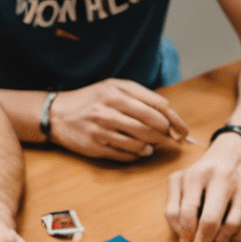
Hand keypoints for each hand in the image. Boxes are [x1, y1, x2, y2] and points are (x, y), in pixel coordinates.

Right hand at [49, 80, 187, 160]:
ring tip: (151, 143)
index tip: (183, 130)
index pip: (155, 107)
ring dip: (151, 145)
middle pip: (150, 126)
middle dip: (164, 134)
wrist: (57, 114)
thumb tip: (166, 109)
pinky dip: (137, 154)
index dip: (173, 120)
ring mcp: (101, 129)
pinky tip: (139, 150)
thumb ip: (139, 94)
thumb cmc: (90, 99)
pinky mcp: (96, 147)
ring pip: (139, 142)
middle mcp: (108, 109)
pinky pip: (125, 154)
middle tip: (167, 137)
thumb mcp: (113, 87)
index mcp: (116, 92)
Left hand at [164, 132, 240, 241]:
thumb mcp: (180, 186)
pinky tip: (228, 232)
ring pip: (231, 225)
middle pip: (211, 220)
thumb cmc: (200, 179)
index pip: (188, 210)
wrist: (229, 158)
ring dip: (220, 241)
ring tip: (214, 240)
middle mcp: (222, 177)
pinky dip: (234, 237)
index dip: (186, 232)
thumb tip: (184, 239)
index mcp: (198, 174)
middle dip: (203, 241)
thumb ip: (174, 210)